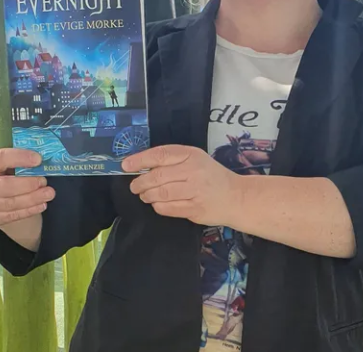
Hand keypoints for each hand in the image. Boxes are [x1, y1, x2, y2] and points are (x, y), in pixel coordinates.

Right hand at [0, 148, 55, 226]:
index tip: (38, 159)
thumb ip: (17, 159)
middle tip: (44, 181)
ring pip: (10, 203)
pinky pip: (13, 215)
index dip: (20, 158)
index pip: (0, 159)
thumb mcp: (0, 161)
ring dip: (32, 199)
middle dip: (27, 184)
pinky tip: (42, 205)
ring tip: (48, 194)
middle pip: (5, 186)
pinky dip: (29, 210)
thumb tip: (40, 159)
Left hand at [122, 145, 241, 226]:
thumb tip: (142, 166)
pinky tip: (158, 204)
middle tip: (135, 186)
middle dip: (140, 182)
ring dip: (147, 195)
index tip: (126, 165)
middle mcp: (193, 171)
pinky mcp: (195, 209)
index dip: (140, 160)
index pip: (160, 155)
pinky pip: (167, 208)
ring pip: (160, 193)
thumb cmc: (211, 176)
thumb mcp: (196, 160)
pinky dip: (158, 207)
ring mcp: (195, 191)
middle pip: (157, 176)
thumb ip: (173, 161)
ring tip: (145, 195)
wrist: (236, 196)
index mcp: (191, 155)